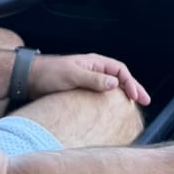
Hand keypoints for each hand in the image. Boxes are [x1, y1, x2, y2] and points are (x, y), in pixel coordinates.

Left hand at [28, 53, 150, 105]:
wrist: (29, 78)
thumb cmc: (49, 74)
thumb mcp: (72, 75)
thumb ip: (93, 79)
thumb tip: (115, 83)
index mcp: (94, 62)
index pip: (120, 70)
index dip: (131, 83)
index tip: (136, 97)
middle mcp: (93, 69)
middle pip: (119, 78)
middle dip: (132, 88)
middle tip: (144, 101)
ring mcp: (87, 79)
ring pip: (111, 86)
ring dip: (123, 94)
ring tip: (132, 106)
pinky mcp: (80, 90)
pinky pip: (100, 94)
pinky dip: (110, 100)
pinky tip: (111, 110)